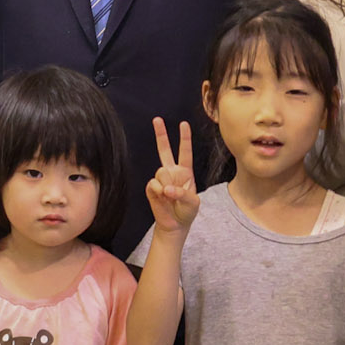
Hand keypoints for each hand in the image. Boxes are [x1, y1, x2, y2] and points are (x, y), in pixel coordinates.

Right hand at [145, 118, 199, 233]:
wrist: (174, 225)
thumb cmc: (186, 212)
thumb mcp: (193, 203)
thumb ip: (182, 194)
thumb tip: (166, 189)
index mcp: (185, 172)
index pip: (185, 152)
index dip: (184, 138)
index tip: (183, 124)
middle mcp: (172, 172)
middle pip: (165, 150)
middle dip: (161, 134)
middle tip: (157, 119)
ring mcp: (161, 179)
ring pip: (161, 171)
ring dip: (167, 185)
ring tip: (170, 197)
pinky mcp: (152, 187)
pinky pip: (153, 184)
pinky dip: (158, 192)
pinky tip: (162, 199)